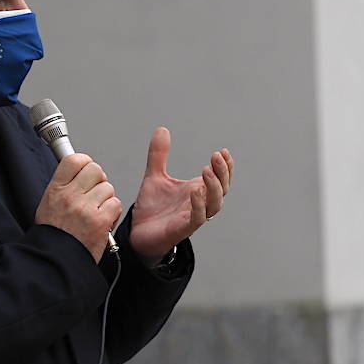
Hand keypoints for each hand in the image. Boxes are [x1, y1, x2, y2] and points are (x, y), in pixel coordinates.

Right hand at [35, 154, 122, 262]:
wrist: (57, 260)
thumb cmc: (54, 235)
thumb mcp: (49, 203)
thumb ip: (64, 185)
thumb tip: (80, 170)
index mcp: (56, 189)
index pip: (75, 159)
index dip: (85, 163)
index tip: (85, 171)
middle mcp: (70, 195)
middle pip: (96, 169)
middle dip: (99, 180)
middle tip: (94, 194)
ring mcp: (85, 207)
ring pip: (108, 188)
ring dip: (106, 199)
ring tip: (96, 212)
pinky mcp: (100, 221)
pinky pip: (116, 204)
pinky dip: (112, 214)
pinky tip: (102, 222)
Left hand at [130, 127, 233, 265]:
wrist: (137, 233)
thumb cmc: (152, 208)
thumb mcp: (154, 176)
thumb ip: (159, 155)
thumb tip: (162, 129)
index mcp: (197, 191)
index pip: (220, 178)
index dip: (225, 166)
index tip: (222, 151)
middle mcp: (199, 204)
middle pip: (222, 190)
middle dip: (222, 173)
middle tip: (216, 156)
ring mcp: (192, 217)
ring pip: (214, 205)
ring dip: (213, 187)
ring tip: (206, 171)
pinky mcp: (182, 229)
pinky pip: (197, 218)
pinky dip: (198, 205)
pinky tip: (195, 191)